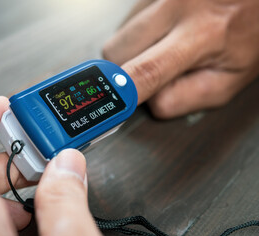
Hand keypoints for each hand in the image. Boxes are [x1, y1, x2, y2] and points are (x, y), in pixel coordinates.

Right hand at [103, 0, 258, 117]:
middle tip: (150, 71)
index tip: (112, 105)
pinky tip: (162, 32)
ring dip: (132, 51)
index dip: (124, 92)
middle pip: (116, 52)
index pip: (148, 71)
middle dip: (124, 71)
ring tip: (162, 48)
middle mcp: (176, 7)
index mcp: (201, 35)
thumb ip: (187, 97)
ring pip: (118, 35)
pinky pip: (127, 20)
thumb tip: (149, 103)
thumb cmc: (249, 34)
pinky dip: (139, 34)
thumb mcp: (230, 79)